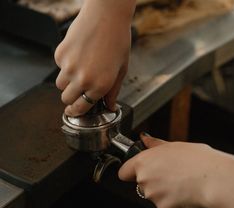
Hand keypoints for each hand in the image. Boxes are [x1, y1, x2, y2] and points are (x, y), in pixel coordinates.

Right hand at [55, 0, 135, 115]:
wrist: (106, 16)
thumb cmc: (117, 41)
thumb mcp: (121, 70)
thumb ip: (113, 92)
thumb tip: (110, 106)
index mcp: (100, 86)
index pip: (80, 108)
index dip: (75, 112)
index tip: (72, 112)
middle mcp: (82, 79)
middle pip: (65, 98)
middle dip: (71, 98)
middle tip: (78, 91)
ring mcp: (69, 66)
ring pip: (59, 84)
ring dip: (67, 82)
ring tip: (80, 70)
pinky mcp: (60, 54)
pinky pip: (58, 67)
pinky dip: (65, 65)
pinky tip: (78, 55)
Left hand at [119, 134, 233, 207]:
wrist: (213, 178)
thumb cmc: (196, 159)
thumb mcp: (173, 145)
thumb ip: (154, 144)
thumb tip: (144, 139)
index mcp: (143, 162)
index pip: (124, 172)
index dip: (129, 171)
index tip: (135, 171)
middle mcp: (144, 179)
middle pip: (140, 182)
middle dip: (151, 179)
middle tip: (169, 173)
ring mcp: (153, 195)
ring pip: (153, 194)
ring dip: (162, 190)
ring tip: (179, 182)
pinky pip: (164, 204)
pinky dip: (172, 200)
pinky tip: (183, 192)